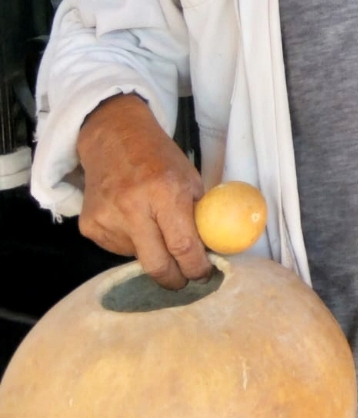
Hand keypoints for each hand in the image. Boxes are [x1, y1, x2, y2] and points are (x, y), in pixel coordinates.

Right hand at [77, 94, 211, 288]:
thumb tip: (208, 253)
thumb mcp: (190, 181)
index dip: (196, 268)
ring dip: (152, 253)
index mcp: (165, 193)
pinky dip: (132, 244)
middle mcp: (132, 208)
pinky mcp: (89, 226)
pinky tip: (133, 221)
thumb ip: (199, 216)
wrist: (113, 138)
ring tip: (153, 227)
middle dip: (175, 279)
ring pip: (137, 258)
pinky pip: (117, 249)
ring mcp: (107, 218)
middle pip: (157, 265)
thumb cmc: (159, 159)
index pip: (183, 246)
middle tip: (185, 279)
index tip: (204, 275)